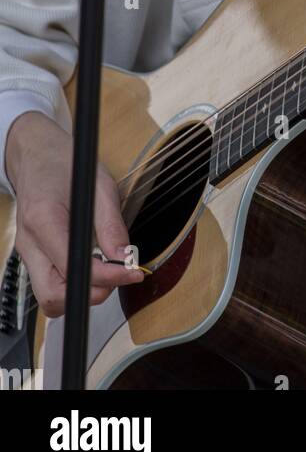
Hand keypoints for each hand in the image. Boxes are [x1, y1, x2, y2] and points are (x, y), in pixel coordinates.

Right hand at [6, 110, 143, 317]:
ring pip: (49, 297)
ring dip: (81, 293)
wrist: (36, 154)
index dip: (107, 277)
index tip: (133, 272)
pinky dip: (73, 285)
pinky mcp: (32, 257)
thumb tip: (125, 258)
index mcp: (43, 219)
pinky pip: (49, 285)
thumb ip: (112, 225)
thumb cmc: (65, 163)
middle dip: (90, 294)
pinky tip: (93, 266)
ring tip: (108, 271)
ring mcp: (27, 252)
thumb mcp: (100, 184)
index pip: (73, 267)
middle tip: (120, 276)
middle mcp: (29, 242)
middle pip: (53, 296)